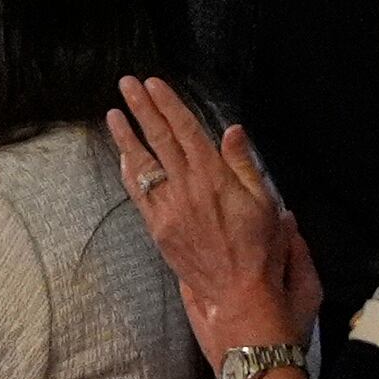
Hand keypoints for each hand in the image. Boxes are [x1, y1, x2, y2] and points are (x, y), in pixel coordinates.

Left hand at [108, 75, 317, 357]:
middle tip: (127, 84)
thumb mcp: (264, 201)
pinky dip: (130, 173)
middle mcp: (186, 189)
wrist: (239, 294)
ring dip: (127, 137)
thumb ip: (243, 163)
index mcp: (214, 177)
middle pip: (159, 140)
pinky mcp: (159, 230)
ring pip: (142, 165)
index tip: (153, 84)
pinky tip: (124, 157)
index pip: (185, 131)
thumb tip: (232, 130)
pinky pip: (139, 195)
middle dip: (142, 109)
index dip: (168, 104)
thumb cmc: (260, 249)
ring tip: (113, 114)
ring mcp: (168, 210)